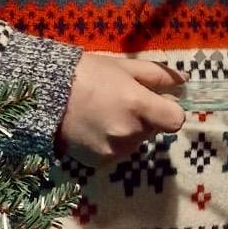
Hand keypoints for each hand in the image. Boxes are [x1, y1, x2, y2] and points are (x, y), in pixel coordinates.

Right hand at [59, 54, 185, 162]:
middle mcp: (130, 133)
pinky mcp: (98, 162)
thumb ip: (157, 75)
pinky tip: (93, 128)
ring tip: (102, 114)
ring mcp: (114, 150)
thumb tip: (184, 80)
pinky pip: (116, 153)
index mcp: (139, 106)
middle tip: (120, 102)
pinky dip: (109, 143)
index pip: (175, 120)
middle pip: (153, 130)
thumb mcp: (123, 66)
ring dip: (127, 132)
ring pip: (134, 143)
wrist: (43, 94)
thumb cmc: (86, 73)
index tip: (156, 103)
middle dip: (144, 118)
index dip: (169, 111)